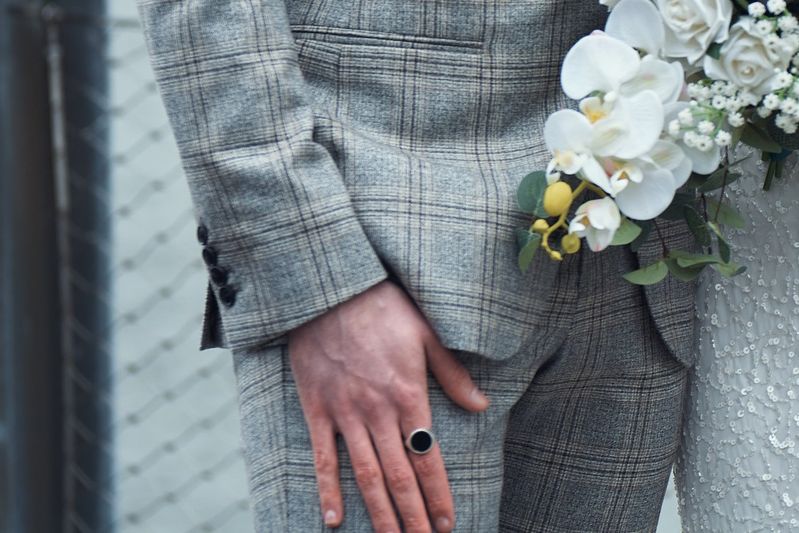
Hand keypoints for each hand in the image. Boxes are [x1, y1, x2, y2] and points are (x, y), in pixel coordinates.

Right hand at [287, 279, 488, 532]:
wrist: (330, 288)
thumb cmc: (384, 306)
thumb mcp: (427, 333)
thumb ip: (453, 374)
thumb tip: (481, 405)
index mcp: (409, 394)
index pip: (427, 457)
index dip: (438, 494)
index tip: (448, 524)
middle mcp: (378, 411)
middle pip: (398, 476)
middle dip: (413, 516)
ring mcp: (345, 413)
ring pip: (365, 475)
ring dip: (379, 514)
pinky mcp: (317, 409)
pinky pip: (323, 458)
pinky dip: (327, 490)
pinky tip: (334, 520)